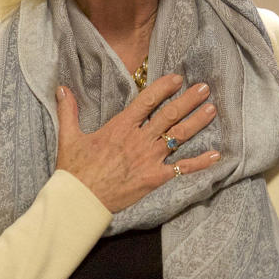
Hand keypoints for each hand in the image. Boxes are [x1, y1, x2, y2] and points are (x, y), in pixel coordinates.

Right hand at [56, 73, 219, 212]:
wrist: (81, 200)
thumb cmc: (75, 170)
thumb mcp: (69, 136)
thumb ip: (69, 110)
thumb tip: (61, 87)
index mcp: (120, 127)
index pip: (147, 100)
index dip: (164, 87)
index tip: (177, 78)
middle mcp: (139, 139)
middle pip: (169, 115)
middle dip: (188, 100)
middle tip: (204, 88)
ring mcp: (149, 158)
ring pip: (179, 136)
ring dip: (197, 122)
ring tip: (212, 108)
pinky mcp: (155, 178)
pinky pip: (182, 168)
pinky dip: (200, 162)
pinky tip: (217, 155)